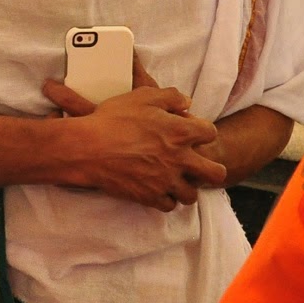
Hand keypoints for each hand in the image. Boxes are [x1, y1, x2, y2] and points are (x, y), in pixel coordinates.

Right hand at [42, 65, 224, 210]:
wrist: (87, 148)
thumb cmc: (113, 119)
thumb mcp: (142, 96)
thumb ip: (170, 97)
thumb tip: (187, 103)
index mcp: (181, 132)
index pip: (211, 134)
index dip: (203, 131)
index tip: (192, 132)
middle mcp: (180, 159)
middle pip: (215, 174)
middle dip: (212, 170)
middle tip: (198, 166)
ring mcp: (166, 181)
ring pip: (191, 195)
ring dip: (186, 187)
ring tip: (175, 180)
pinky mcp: (150, 197)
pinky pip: (169, 206)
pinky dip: (165, 199)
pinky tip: (158, 189)